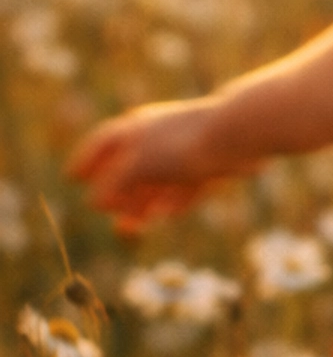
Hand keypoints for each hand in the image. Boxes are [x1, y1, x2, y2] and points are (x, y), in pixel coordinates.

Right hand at [66, 98, 258, 230]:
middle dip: (117, 193)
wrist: (236, 135)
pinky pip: (185, 184)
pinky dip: (172, 199)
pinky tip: (166, 215)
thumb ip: (115, 185)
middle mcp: (157, 135)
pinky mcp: (210, 163)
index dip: (85, 160)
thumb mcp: (139, 168)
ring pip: (157, 179)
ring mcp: (184, 148)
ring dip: (141, 203)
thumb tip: (94, 202)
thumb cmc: (181, 147)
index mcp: (135, 128)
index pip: (102, 143)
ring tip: (130, 228)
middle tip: (106, 214)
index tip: (72, 177)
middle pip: (131, 165)